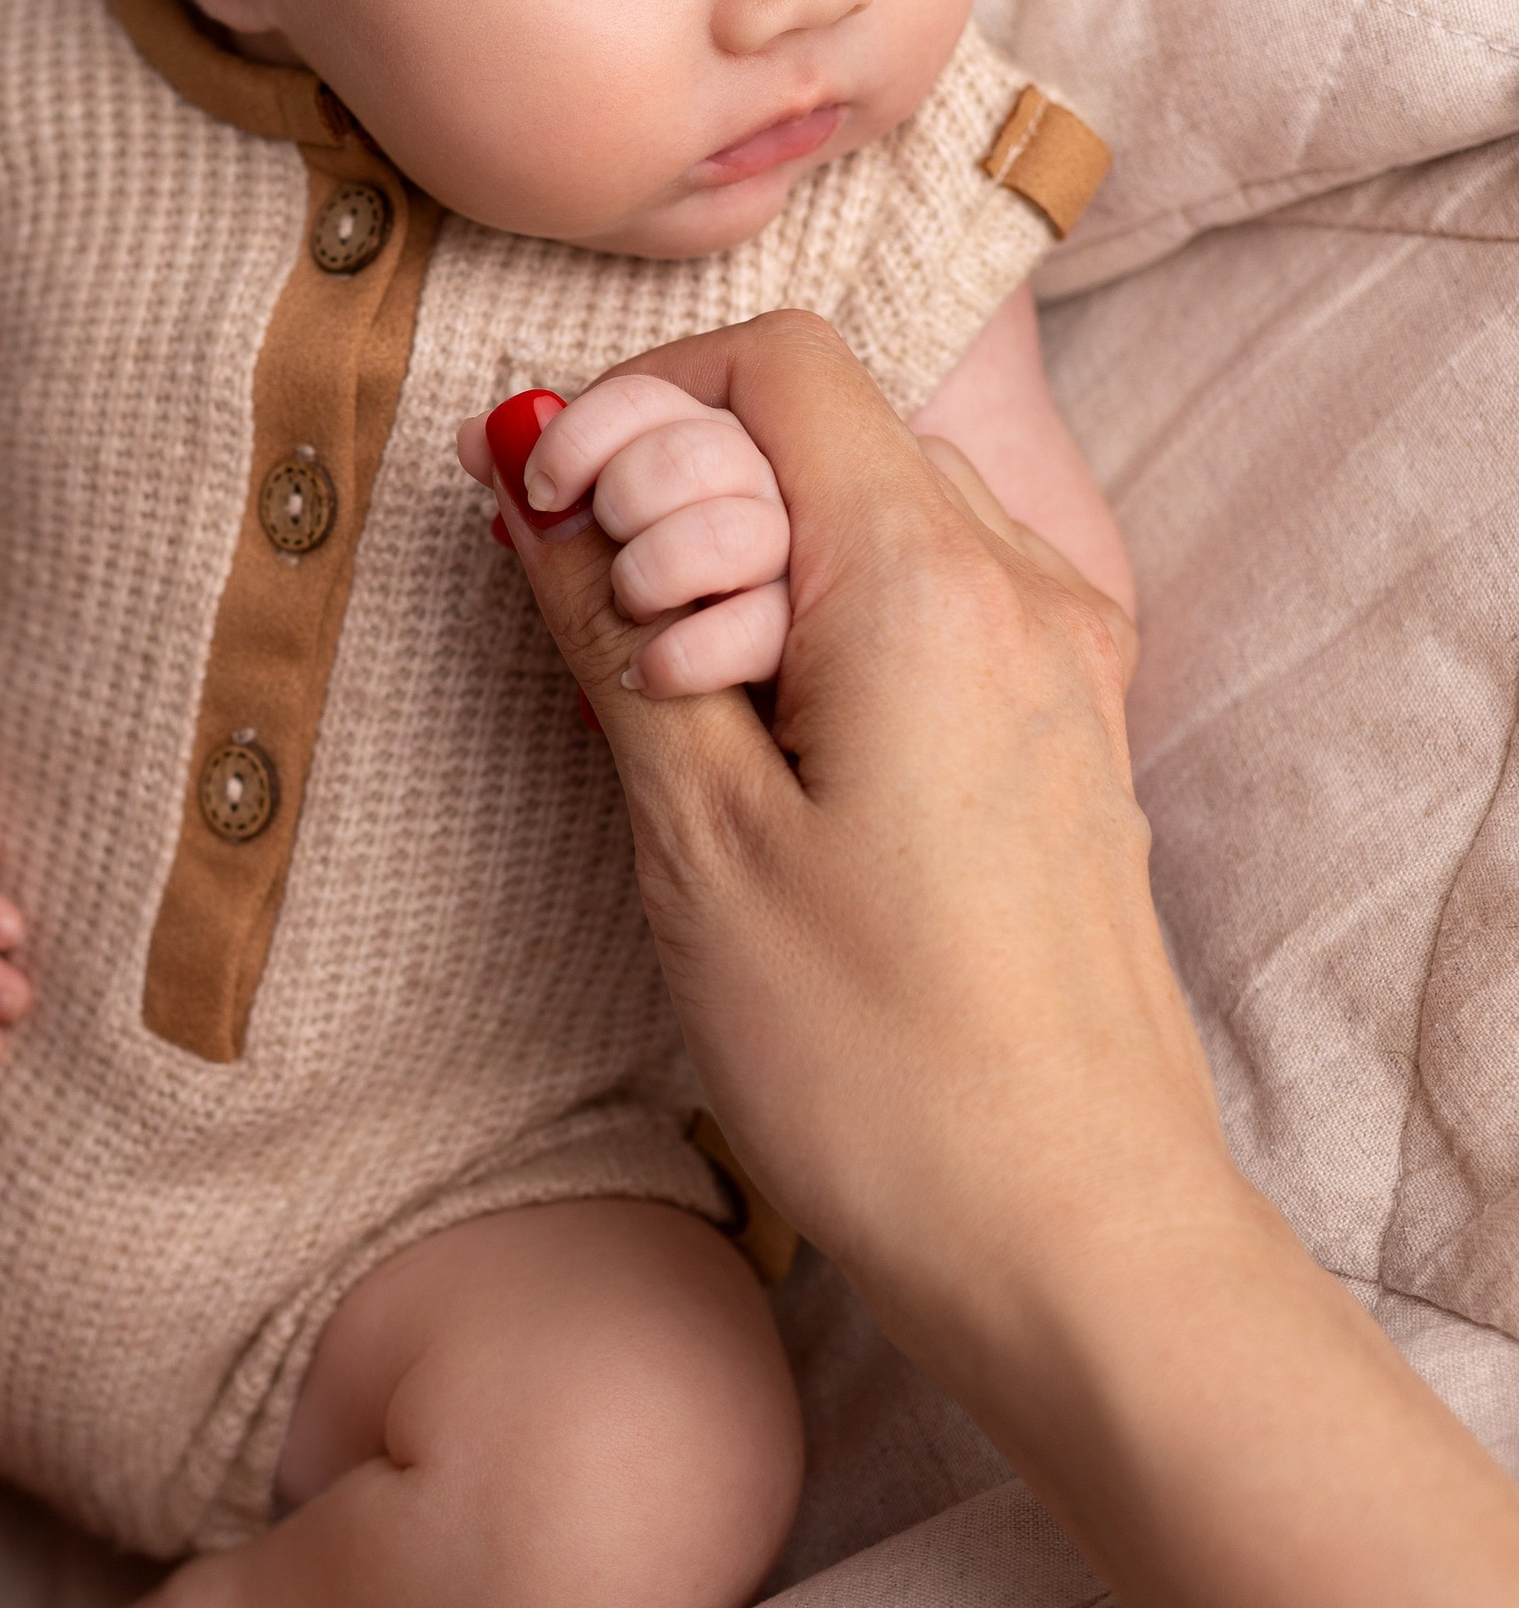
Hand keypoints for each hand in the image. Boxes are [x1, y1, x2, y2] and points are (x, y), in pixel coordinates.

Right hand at [471, 315, 1207, 1373]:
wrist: (1076, 1243)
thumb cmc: (880, 1065)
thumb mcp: (696, 836)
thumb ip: (608, 629)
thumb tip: (530, 474)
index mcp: (932, 584)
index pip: (776, 364)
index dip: (636, 409)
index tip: (548, 517)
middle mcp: (1025, 588)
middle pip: (824, 425)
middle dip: (682, 493)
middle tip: (607, 648)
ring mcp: (1060, 662)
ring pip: (871, 510)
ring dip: (746, 566)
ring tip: (680, 724)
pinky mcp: (1062, 736)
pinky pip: (924, 601)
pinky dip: (819, 628)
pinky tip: (759, 763)